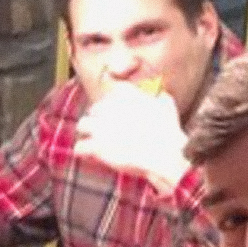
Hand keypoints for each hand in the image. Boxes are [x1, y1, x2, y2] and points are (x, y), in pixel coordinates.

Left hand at [74, 83, 189, 192]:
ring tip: (95, 142)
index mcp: (125, 94)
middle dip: (98, 120)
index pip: (109, 94)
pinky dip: (84, 152)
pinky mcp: (96, 146)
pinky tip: (91, 156)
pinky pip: (79, 147)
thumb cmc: (168, 131)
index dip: (111, 105)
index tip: (116, 114)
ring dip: (87, 133)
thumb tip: (157, 90)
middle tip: (107, 131)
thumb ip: (158, 94)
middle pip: (93, 110)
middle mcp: (109, 107)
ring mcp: (100, 126)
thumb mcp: (167, 105)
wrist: (164, 155)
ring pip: (82, 125)